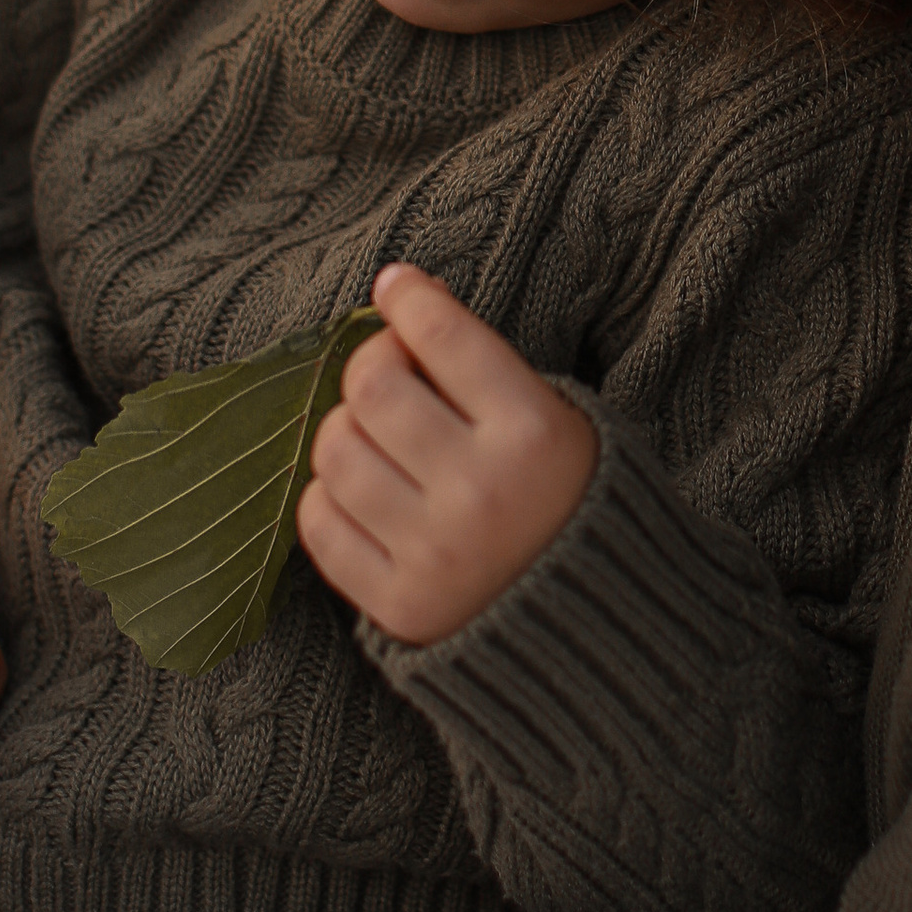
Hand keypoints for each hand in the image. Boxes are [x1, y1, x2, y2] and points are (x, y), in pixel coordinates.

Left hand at [298, 264, 598, 647]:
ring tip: (375, 436)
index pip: (444, 337)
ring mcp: (434, 553)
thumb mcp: (560, 419)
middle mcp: (480, 491)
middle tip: (388, 369)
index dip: (409, 299)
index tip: (395, 286)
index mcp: (533, 434)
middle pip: (374, 389)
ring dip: (343, 430)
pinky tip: (362, 491)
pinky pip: (319, 526)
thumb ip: (484, 364)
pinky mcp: (397, 605)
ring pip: (335, 453)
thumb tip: (401, 296)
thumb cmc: (568, 500)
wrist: (592, 625)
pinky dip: (327, 495)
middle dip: (372, 364)